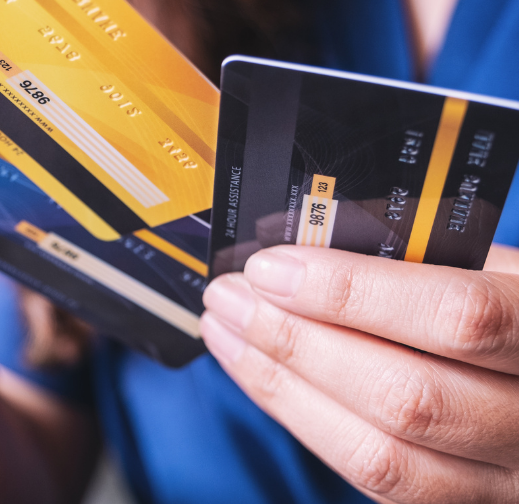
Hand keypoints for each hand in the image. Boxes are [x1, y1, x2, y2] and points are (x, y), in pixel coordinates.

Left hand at [201, 243, 518, 502]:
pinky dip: (303, 422)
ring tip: (227, 333)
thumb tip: (307, 238)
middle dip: (294, 342)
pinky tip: (261, 376)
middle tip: (229, 297)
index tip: (272, 268)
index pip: (456, 317)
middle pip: (405, 398)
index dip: (352, 293)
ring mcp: (507, 477)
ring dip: (282, 388)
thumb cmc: (511, 303)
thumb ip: (418, 254)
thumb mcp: (490, 262)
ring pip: (381, 456)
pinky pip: (374, 479)